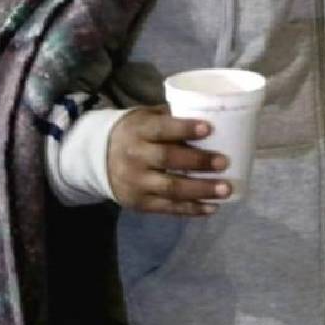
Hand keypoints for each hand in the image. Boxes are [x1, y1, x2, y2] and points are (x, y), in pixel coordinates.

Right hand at [107, 105, 230, 215]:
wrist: (98, 158)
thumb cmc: (135, 132)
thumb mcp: (146, 117)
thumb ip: (172, 117)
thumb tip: (211, 115)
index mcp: (139, 131)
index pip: (162, 129)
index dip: (185, 129)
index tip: (209, 128)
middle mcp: (135, 157)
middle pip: (169, 160)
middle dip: (199, 161)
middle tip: (224, 162)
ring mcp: (137, 183)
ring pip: (171, 189)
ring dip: (201, 190)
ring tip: (226, 189)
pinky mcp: (140, 203)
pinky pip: (168, 208)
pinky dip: (192, 209)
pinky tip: (212, 207)